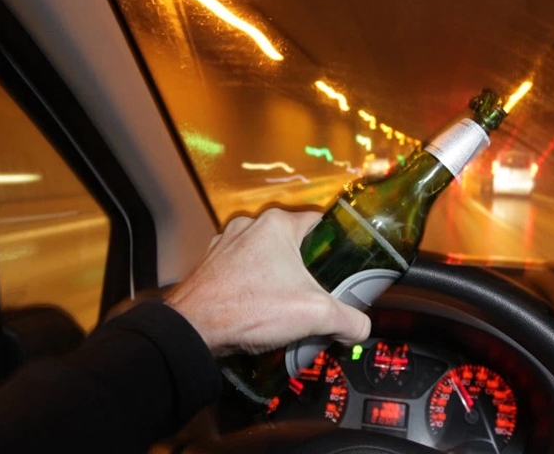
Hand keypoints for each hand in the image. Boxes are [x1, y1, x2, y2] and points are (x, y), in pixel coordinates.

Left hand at [164, 208, 371, 355]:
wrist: (193, 330)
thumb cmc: (249, 310)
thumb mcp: (314, 315)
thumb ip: (349, 320)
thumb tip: (361, 328)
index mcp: (277, 224)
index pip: (320, 224)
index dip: (337, 247)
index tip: (343, 267)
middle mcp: (249, 226)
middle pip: (293, 244)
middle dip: (306, 270)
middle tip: (317, 295)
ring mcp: (225, 244)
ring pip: (264, 257)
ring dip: (277, 278)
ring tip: (286, 306)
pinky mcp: (209, 265)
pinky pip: (240, 271)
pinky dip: (251, 286)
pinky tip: (257, 310)